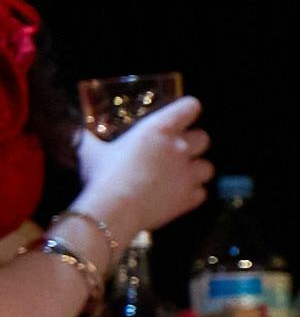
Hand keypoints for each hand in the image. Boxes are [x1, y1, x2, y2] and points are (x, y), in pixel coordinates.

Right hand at [71, 97, 215, 243]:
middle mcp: (179, 148)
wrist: (115, 209)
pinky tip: (177, 195)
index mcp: (159, 129)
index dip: (188, 109)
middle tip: (176, 149)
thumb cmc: (103, 174)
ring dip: (196, 169)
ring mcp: (188, 175)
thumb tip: (75, 129)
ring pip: (208, 167)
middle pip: (203, 138)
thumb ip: (87, 137)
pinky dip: (192, 194)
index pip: (189, 108)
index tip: (183, 114)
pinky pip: (201, 193)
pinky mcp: (190, 199)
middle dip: (193, 142)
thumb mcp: (90, 150)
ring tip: (180, 174)